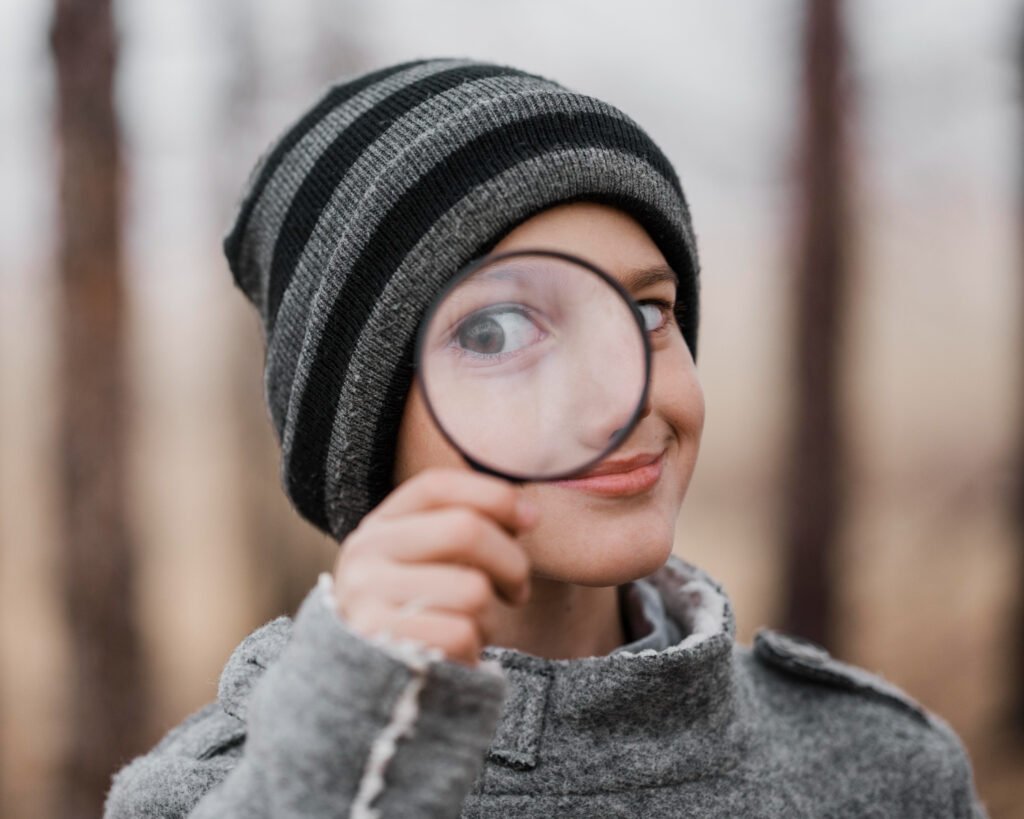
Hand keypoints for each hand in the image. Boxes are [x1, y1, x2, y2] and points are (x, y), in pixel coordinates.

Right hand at [332, 468, 537, 667]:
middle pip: (465, 530)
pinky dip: (473, 650)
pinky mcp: (379, 643)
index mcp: (380, 526)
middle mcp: (365, 552)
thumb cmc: (417, 618)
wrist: (361, 692)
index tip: (531, 519)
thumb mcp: (427, 565)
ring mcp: (366, 597)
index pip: (438, 487)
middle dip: (512, 562)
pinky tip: (455, 656)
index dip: (494, 496)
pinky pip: (461, 634)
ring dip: (491, 617)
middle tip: (518, 591)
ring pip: (472, 589)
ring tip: (473, 630)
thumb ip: (465, 532)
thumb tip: (528, 513)